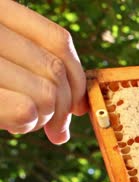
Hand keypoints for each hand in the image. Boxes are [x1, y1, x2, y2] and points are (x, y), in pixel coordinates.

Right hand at [0, 0, 87, 143]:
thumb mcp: (3, 60)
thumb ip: (32, 66)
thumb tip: (78, 103)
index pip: (59, 41)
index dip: (76, 77)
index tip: (77, 107)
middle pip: (55, 72)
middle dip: (64, 108)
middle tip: (55, 131)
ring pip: (46, 93)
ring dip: (44, 118)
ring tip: (23, 121)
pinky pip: (25, 110)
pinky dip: (28, 124)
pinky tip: (12, 124)